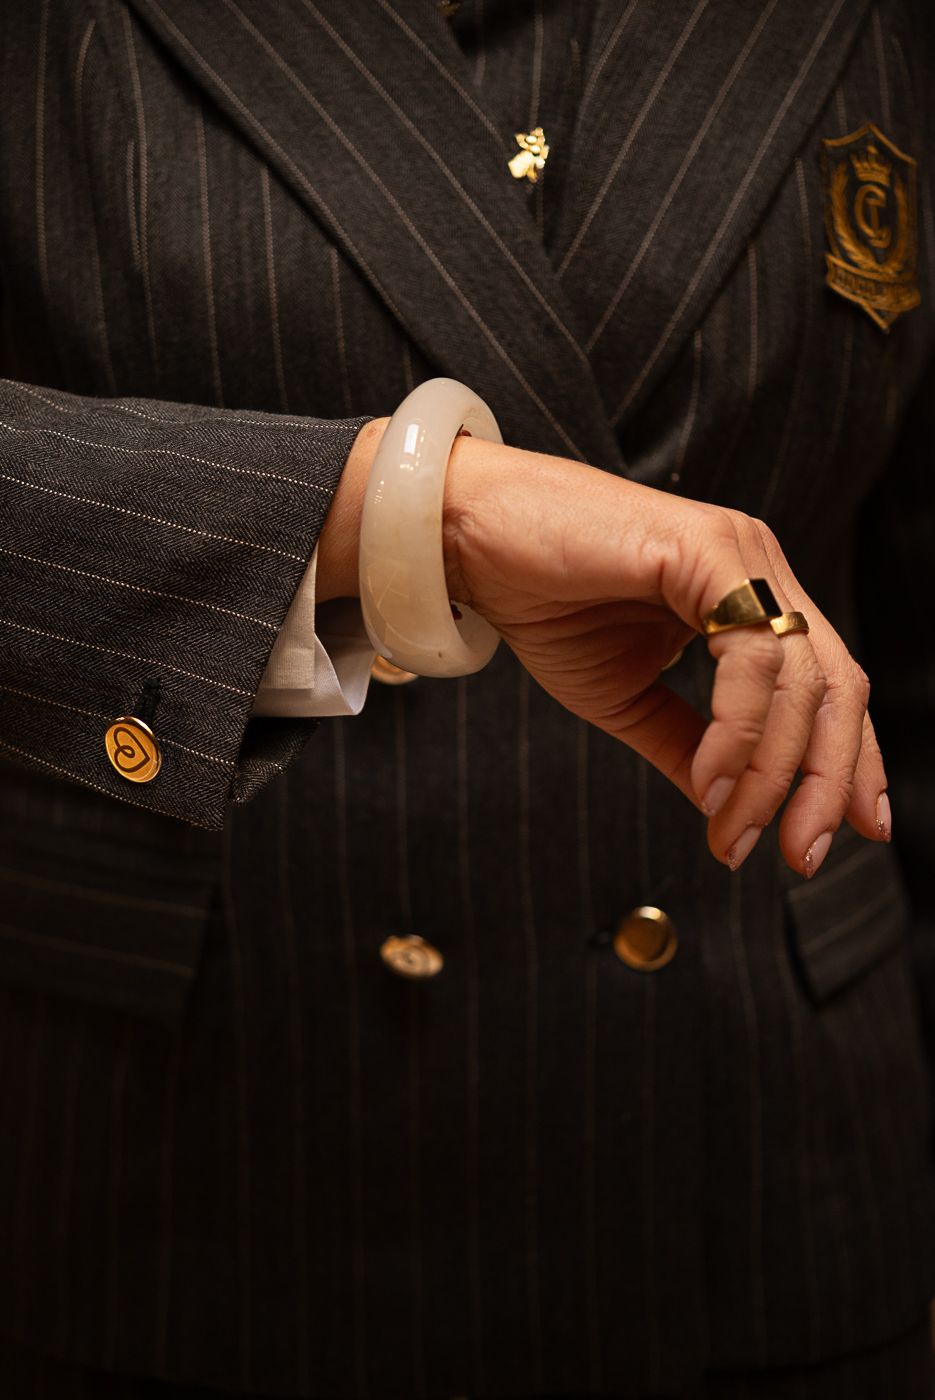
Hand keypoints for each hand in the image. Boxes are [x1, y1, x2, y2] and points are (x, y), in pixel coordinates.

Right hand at [319, 422, 886, 876]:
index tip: (843, 835)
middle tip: (800, 855)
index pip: (828, 686)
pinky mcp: (707, 547)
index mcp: (748, 599)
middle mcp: (759, 570)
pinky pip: (749, 654)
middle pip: (835, 686)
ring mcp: (739, 554)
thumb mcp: (627, 697)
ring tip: (730, 830)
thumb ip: (688, 745)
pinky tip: (709, 781)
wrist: (471, 541)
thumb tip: (731, 812)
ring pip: (801, 678)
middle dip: (827, 781)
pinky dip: (737, 730)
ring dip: (771, 772)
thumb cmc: (542, 604)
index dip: (849, 763)